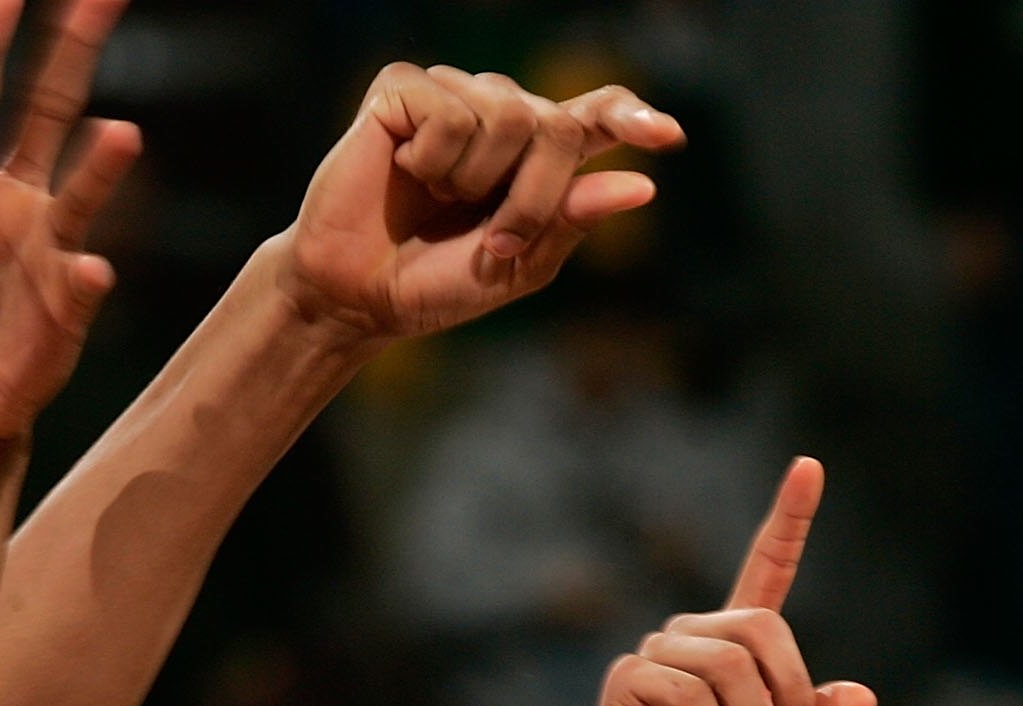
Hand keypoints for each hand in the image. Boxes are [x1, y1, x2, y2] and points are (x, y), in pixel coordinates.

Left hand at [0, 0, 141, 441]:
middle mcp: (10, 198)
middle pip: (48, 107)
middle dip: (73, 48)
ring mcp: (45, 247)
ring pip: (80, 191)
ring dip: (101, 167)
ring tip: (123, 135)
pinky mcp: (65, 305)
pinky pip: (82, 285)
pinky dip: (87, 278)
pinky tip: (90, 271)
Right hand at [280, 70, 683, 342]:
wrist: (356, 296)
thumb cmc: (433, 283)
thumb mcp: (516, 264)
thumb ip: (571, 221)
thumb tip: (640, 186)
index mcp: (534, 156)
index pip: (594, 116)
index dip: (630, 118)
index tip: (666, 137)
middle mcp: (498, 113)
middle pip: (556, 124)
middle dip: (534, 193)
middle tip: (495, 239)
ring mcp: (451, 96)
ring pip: (508, 112)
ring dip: (476, 179)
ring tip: (439, 201)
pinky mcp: (402, 91)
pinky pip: (449, 109)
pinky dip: (434, 157)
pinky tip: (405, 172)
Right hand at [571, 458, 877, 705]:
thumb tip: (861, 698)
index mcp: (735, 644)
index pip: (766, 566)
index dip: (789, 518)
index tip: (809, 466)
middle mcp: (693, 636)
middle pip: (762, 625)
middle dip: (787, 689)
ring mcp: (656, 654)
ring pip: (728, 661)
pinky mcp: (627, 681)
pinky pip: (688, 687)